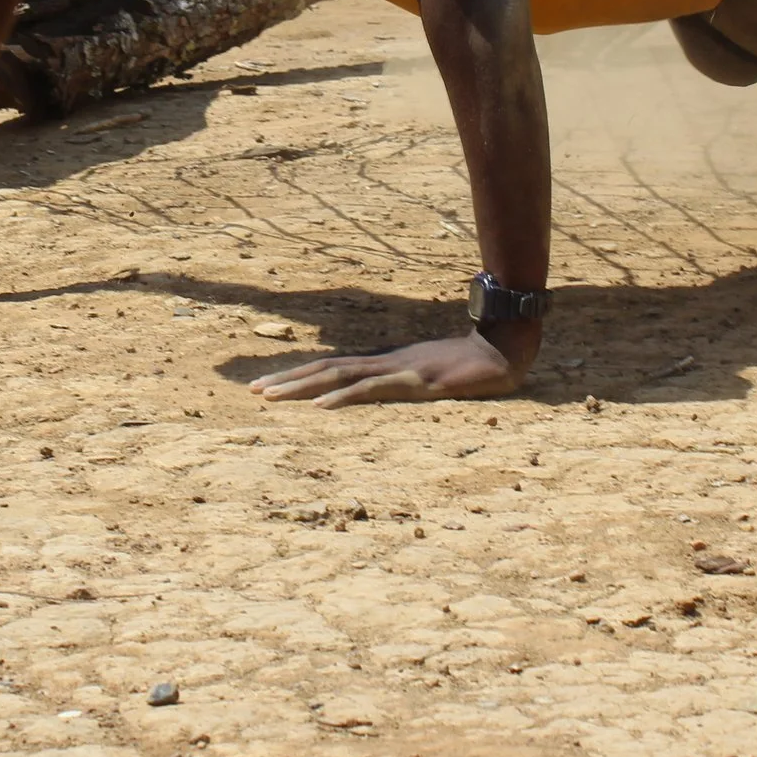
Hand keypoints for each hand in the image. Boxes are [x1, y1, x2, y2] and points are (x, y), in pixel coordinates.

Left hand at [249, 328, 531, 407]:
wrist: (503, 349)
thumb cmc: (469, 365)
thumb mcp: (431, 376)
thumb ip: (409, 383)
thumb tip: (386, 391)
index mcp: (385, 363)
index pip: (333, 368)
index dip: (300, 376)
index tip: (269, 387)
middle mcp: (384, 363)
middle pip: (326, 369)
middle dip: (289, 381)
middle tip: (254, 392)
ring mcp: (397, 370)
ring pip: (339, 377)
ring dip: (302, 388)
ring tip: (272, 397)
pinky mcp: (414, 382)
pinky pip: (371, 389)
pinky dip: (343, 397)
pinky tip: (322, 407)